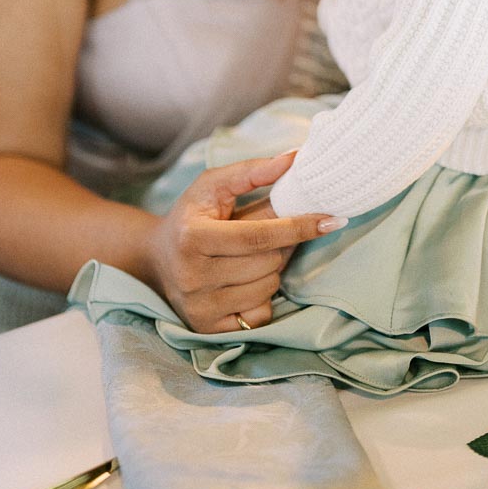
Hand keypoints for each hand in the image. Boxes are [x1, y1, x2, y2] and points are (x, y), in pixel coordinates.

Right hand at [144, 151, 343, 332]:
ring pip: (267, 288)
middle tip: (266, 235)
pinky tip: (243, 282)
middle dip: (279, 246)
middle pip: (267, 263)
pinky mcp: (207, 329)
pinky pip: (259, 315)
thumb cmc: (192, 215)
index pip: (258, 236)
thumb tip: (294, 159)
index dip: (298, 226)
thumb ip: (252, 171)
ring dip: (270, 270)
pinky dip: (261, 297)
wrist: (156, 259)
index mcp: (192, 237)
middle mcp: (192, 276)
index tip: (331, 219)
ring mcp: (199, 307)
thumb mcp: (213, 185)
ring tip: (248, 257)